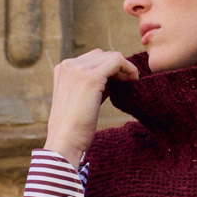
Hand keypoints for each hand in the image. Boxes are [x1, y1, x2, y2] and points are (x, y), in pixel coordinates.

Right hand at [43, 49, 139, 169]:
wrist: (65, 142)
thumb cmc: (74, 128)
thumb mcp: (80, 100)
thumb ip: (92, 86)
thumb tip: (113, 80)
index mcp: (63, 69)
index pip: (92, 58)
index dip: (109, 69)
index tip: (120, 84)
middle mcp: (69, 65)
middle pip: (102, 55)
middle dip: (117, 67)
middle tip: (128, 84)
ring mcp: (78, 69)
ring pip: (111, 56)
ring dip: (124, 68)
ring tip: (131, 83)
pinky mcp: (91, 78)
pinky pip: (117, 61)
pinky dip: (129, 68)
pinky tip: (133, 81)